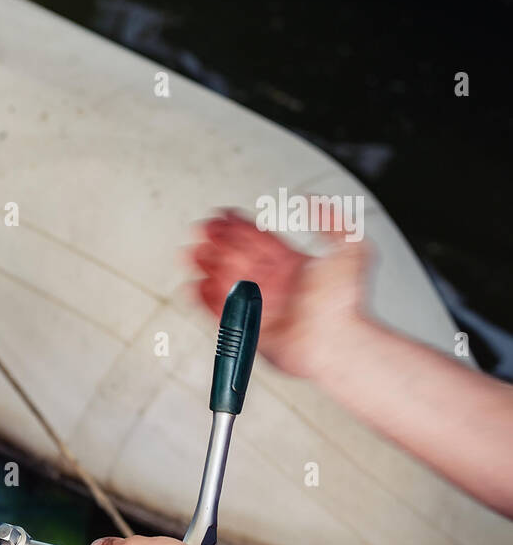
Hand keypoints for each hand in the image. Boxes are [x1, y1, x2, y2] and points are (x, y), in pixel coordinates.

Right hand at [188, 210, 371, 378]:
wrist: (337, 343)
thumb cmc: (345, 304)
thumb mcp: (351, 248)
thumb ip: (333, 221)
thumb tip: (312, 201)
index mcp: (292, 266)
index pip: (258, 240)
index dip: (240, 227)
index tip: (224, 216)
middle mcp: (274, 284)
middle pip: (236, 257)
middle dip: (217, 243)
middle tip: (202, 230)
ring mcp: (259, 306)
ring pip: (224, 281)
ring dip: (207, 266)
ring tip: (192, 253)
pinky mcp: (247, 329)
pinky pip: (219, 311)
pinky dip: (205, 299)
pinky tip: (195, 285)